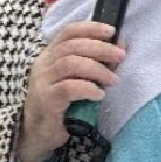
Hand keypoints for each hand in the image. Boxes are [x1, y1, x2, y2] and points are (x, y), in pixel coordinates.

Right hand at [18, 21, 123, 161]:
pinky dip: (88, 88)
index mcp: (51, 55)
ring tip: (113, 80)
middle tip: (120, 56)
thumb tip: (121, 48)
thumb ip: (95, 64)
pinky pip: (68, 88)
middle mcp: (44, 64)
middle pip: (72, 46)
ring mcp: (42, 81)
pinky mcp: (45, 100)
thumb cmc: (62, 104)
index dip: (90, 28)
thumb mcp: (79, 80)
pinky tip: (99, 95)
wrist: (39, 132)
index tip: (112, 31)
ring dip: (97, 69)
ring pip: (70, 64)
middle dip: (100, 48)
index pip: (68, 32)